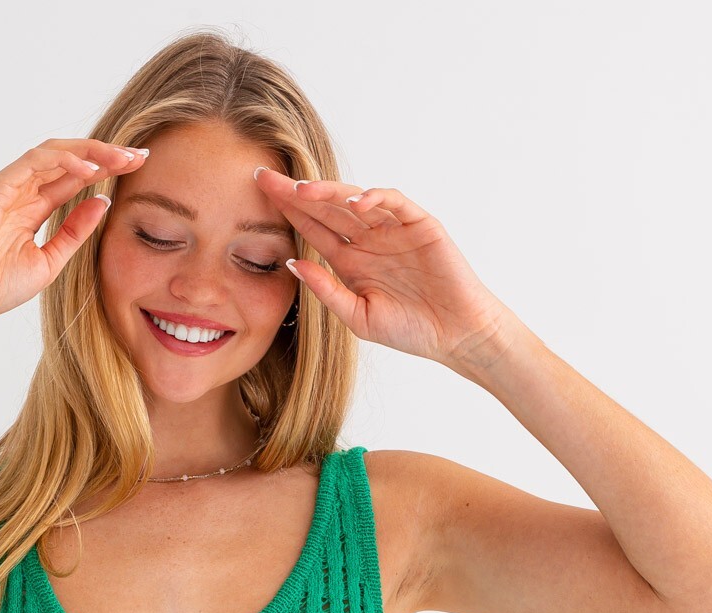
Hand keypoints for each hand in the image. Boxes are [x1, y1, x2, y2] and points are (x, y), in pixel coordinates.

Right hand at [0, 139, 148, 326]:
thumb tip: (103, 202)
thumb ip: (75, 231)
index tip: (137, 168)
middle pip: (69, 160)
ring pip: (55, 153)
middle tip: (139, 155)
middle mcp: (21, 191)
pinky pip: (35, 161)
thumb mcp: (49, 261)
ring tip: (122, 157)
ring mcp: (9, 186)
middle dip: (105, 155)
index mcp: (32, 208)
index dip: (106, 170)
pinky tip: (91, 169)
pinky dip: (64, 161)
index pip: (74, 179)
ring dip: (91, 152)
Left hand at [255, 169, 515, 366]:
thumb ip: (325, 290)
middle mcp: (367, 239)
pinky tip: (355, 202)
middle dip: (296, 193)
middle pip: (326, 207)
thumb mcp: (357, 316)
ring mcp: (393, 228)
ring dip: (329, 192)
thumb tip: (292, 263)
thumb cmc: (409, 330)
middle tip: (265, 177)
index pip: (312, 228)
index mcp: (349, 260)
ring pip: (355, 199)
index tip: (256, 197)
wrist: (455, 335)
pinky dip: (376, 198)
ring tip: (302, 190)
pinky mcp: (420, 224)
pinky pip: (394, 203)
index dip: (286, 212)